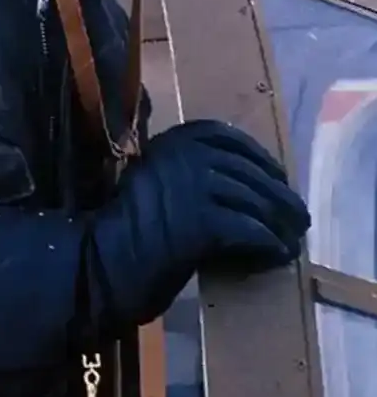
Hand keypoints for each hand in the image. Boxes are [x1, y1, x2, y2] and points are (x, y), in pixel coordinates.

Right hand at [90, 120, 310, 325]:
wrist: (101, 260)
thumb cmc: (121, 226)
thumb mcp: (151, 179)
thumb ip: (182, 169)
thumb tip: (234, 178)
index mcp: (170, 140)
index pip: (227, 137)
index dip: (259, 156)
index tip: (276, 174)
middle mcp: (184, 155)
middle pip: (248, 170)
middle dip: (277, 194)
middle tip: (296, 215)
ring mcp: (194, 185)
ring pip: (253, 200)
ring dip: (278, 223)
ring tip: (291, 239)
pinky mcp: (203, 220)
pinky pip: (249, 230)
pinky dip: (268, 244)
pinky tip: (276, 255)